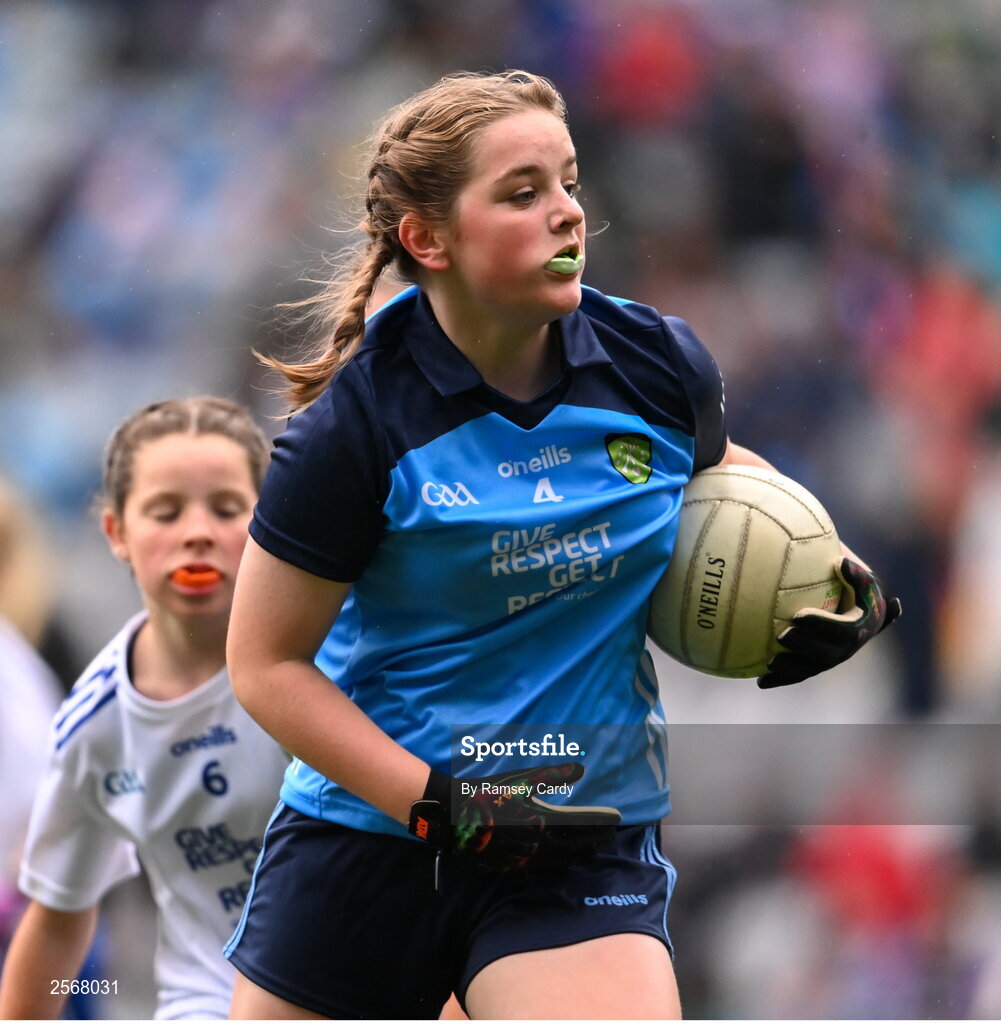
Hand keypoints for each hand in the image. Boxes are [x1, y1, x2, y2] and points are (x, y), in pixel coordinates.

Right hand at [408, 762, 620, 872]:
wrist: (454, 815)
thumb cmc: (490, 792)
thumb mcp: (522, 780)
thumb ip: (552, 777)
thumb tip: (578, 769)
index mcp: (544, 823)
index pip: (582, 828)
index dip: (601, 825)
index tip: (615, 821)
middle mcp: (538, 847)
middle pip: (575, 849)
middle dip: (593, 843)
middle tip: (606, 838)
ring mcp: (524, 861)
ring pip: (560, 865)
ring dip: (576, 858)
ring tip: (588, 852)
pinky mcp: (511, 869)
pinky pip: (540, 875)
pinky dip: (555, 870)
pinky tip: (558, 866)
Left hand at [758, 556, 901, 688]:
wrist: (861, 609)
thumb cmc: (854, 586)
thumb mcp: (859, 578)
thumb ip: (854, 573)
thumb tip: (841, 562)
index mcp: (861, 628)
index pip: (843, 630)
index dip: (821, 625)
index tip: (799, 615)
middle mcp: (847, 648)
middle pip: (826, 653)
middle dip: (803, 645)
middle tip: (782, 635)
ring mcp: (832, 659)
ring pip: (811, 668)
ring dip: (791, 668)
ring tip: (769, 664)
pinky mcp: (817, 665)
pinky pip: (799, 674)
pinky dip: (781, 679)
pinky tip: (760, 682)